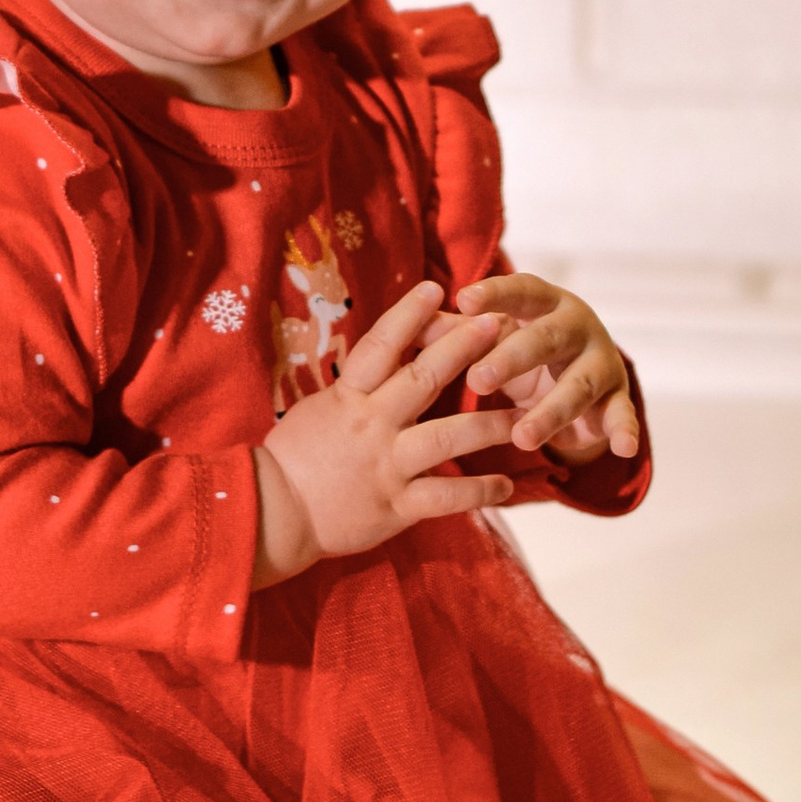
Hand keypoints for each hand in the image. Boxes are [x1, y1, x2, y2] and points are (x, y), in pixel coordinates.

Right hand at [251, 280, 516, 585]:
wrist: (275, 513)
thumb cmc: (296, 456)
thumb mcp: (321, 407)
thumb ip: (358, 387)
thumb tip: (389, 357)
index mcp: (348, 396)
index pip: (381, 345)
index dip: (409, 314)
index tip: (437, 288)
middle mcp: (371, 424)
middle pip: (424, 379)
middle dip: (464, 348)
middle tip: (499, 324)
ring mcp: (387, 465)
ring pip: (448, 437)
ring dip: (491, 424)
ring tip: (525, 414)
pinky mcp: (397, 506)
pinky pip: (447, 497)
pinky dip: (480, 491)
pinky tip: (507, 485)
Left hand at [456, 274, 640, 468]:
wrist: (581, 376)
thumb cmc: (523, 348)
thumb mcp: (495, 338)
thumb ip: (457, 331)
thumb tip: (409, 327)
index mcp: (544, 303)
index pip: (521, 291)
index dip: (495, 294)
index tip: (463, 300)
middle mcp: (577, 326)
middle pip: (547, 338)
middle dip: (513, 358)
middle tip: (478, 380)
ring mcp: (600, 361)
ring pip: (578, 384)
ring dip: (552, 411)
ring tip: (521, 437)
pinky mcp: (617, 398)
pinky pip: (622, 414)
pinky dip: (625, 429)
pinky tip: (623, 447)